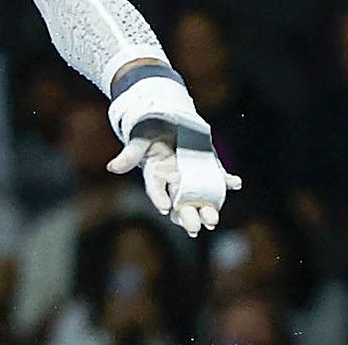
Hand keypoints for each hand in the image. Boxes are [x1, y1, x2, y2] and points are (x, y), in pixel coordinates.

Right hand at [107, 119, 241, 236]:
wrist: (167, 120)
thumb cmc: (149, 131)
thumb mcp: (139, 140)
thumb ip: (129, 155)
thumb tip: (112, 168)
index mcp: (156, 176)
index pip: (156, 191)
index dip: (159, 199)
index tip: (165, 208)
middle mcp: (175, 181)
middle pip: (182, 203)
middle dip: (188, 216)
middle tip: (195, 228)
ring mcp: (193, 176)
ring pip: (202, 196)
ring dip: (209, 208)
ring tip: (213, 219)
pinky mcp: (208, 167)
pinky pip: (218, 176)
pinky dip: (227, 181)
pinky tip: (235, 182)